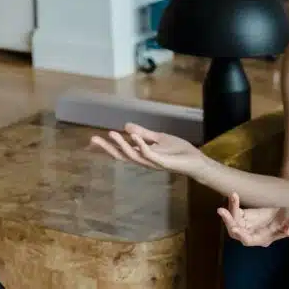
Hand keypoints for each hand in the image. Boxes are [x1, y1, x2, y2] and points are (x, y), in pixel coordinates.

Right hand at [88, 123, 207, 175]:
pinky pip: (149, 154)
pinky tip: (133, 135)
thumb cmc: (179, 151)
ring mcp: (152, 162)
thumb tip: (126, 126)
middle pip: (122, 156)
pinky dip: (140, 144)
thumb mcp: (158, 138)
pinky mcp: (162, 162)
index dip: (108, 146)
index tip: (94, 139)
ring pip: (133, 155)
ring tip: (111, 134)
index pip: (121, 151)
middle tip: (93, 139)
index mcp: (142, 154)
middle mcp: (144, 160)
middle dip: (107, 148)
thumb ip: (143, 133)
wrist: (196, 160)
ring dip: (122, 144)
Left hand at [216, 192, 288, 246]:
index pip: (248, 240)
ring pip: (234, 220)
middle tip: (222, 211)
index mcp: (262, 239)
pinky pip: (237, 211)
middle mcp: (252, 234)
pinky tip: (234, 195)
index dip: (241, 235)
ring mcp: (248, 225)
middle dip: (229, 221)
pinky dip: (234, 203)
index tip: (235, 228)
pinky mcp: (247, 216)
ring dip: (231, 210)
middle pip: (236, 231)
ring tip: (233, 196)